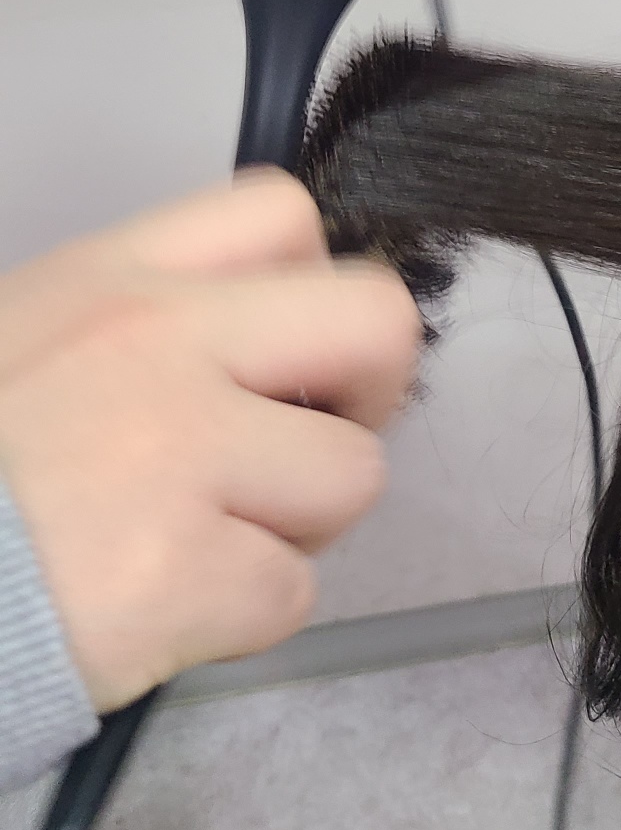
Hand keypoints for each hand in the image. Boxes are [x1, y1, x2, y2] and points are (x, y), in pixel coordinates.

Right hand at [0, 171, 420, 711]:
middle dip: (366, 391)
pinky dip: (243, 614)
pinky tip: (168, 609)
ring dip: (297, 521)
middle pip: (376, 320)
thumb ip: (144, 326)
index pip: (283, 214)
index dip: (313, 286)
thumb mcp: (26, 339)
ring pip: (353, 473)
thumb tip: (264, 354)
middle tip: (305, 439)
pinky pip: (291, 593)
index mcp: (116, 276)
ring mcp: (181, 453)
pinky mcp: (185, 573)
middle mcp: (161, 340)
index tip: (287, 351)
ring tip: (207, 540)